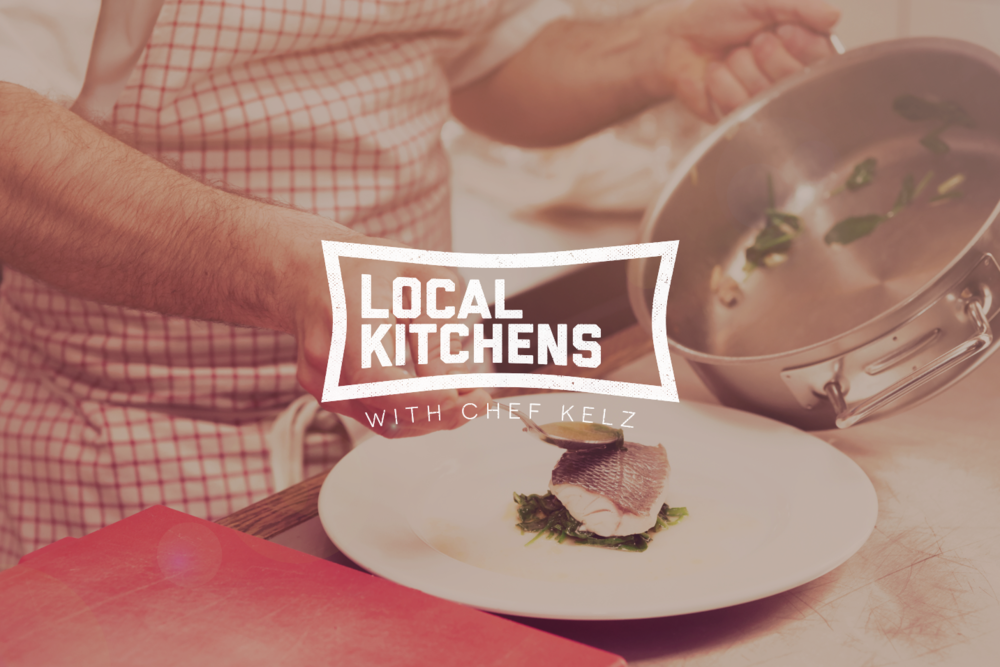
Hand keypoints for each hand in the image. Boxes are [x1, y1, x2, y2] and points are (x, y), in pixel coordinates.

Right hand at [292, 235, 491, 437]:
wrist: (310, 273)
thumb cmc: (365, 268)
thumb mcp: (420, 275)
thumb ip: (439, 326)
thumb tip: (453, 380)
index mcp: (347, 316)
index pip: (374, 376)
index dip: (419, 397)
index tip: (461, 396)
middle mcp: (326, 355)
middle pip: (384, 408)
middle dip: (440, 412)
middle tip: (481, 401)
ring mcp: (322, 381)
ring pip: (383, 422)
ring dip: (430, 417)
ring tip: (467, 397)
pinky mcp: (329, 396)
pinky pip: (377, 417)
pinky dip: (412, 413)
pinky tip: (438, 396)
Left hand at [636, 0, 840, 120]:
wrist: (677, 39)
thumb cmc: (720, 16)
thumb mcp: (761, 1)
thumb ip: (798, 6)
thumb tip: (834, 17)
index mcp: (805, 48)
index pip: (824, 58)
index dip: (801, 45)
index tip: (781, 30)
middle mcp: (790, 79)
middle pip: (794, 80)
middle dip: (765, 52)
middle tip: (750, 41)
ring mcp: (765, 103)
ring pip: (764, 93)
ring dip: (739, 65)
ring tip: (730, 56)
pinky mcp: (740, 119)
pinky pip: (739, 107)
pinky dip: (721, 83)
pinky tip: (715, 72)